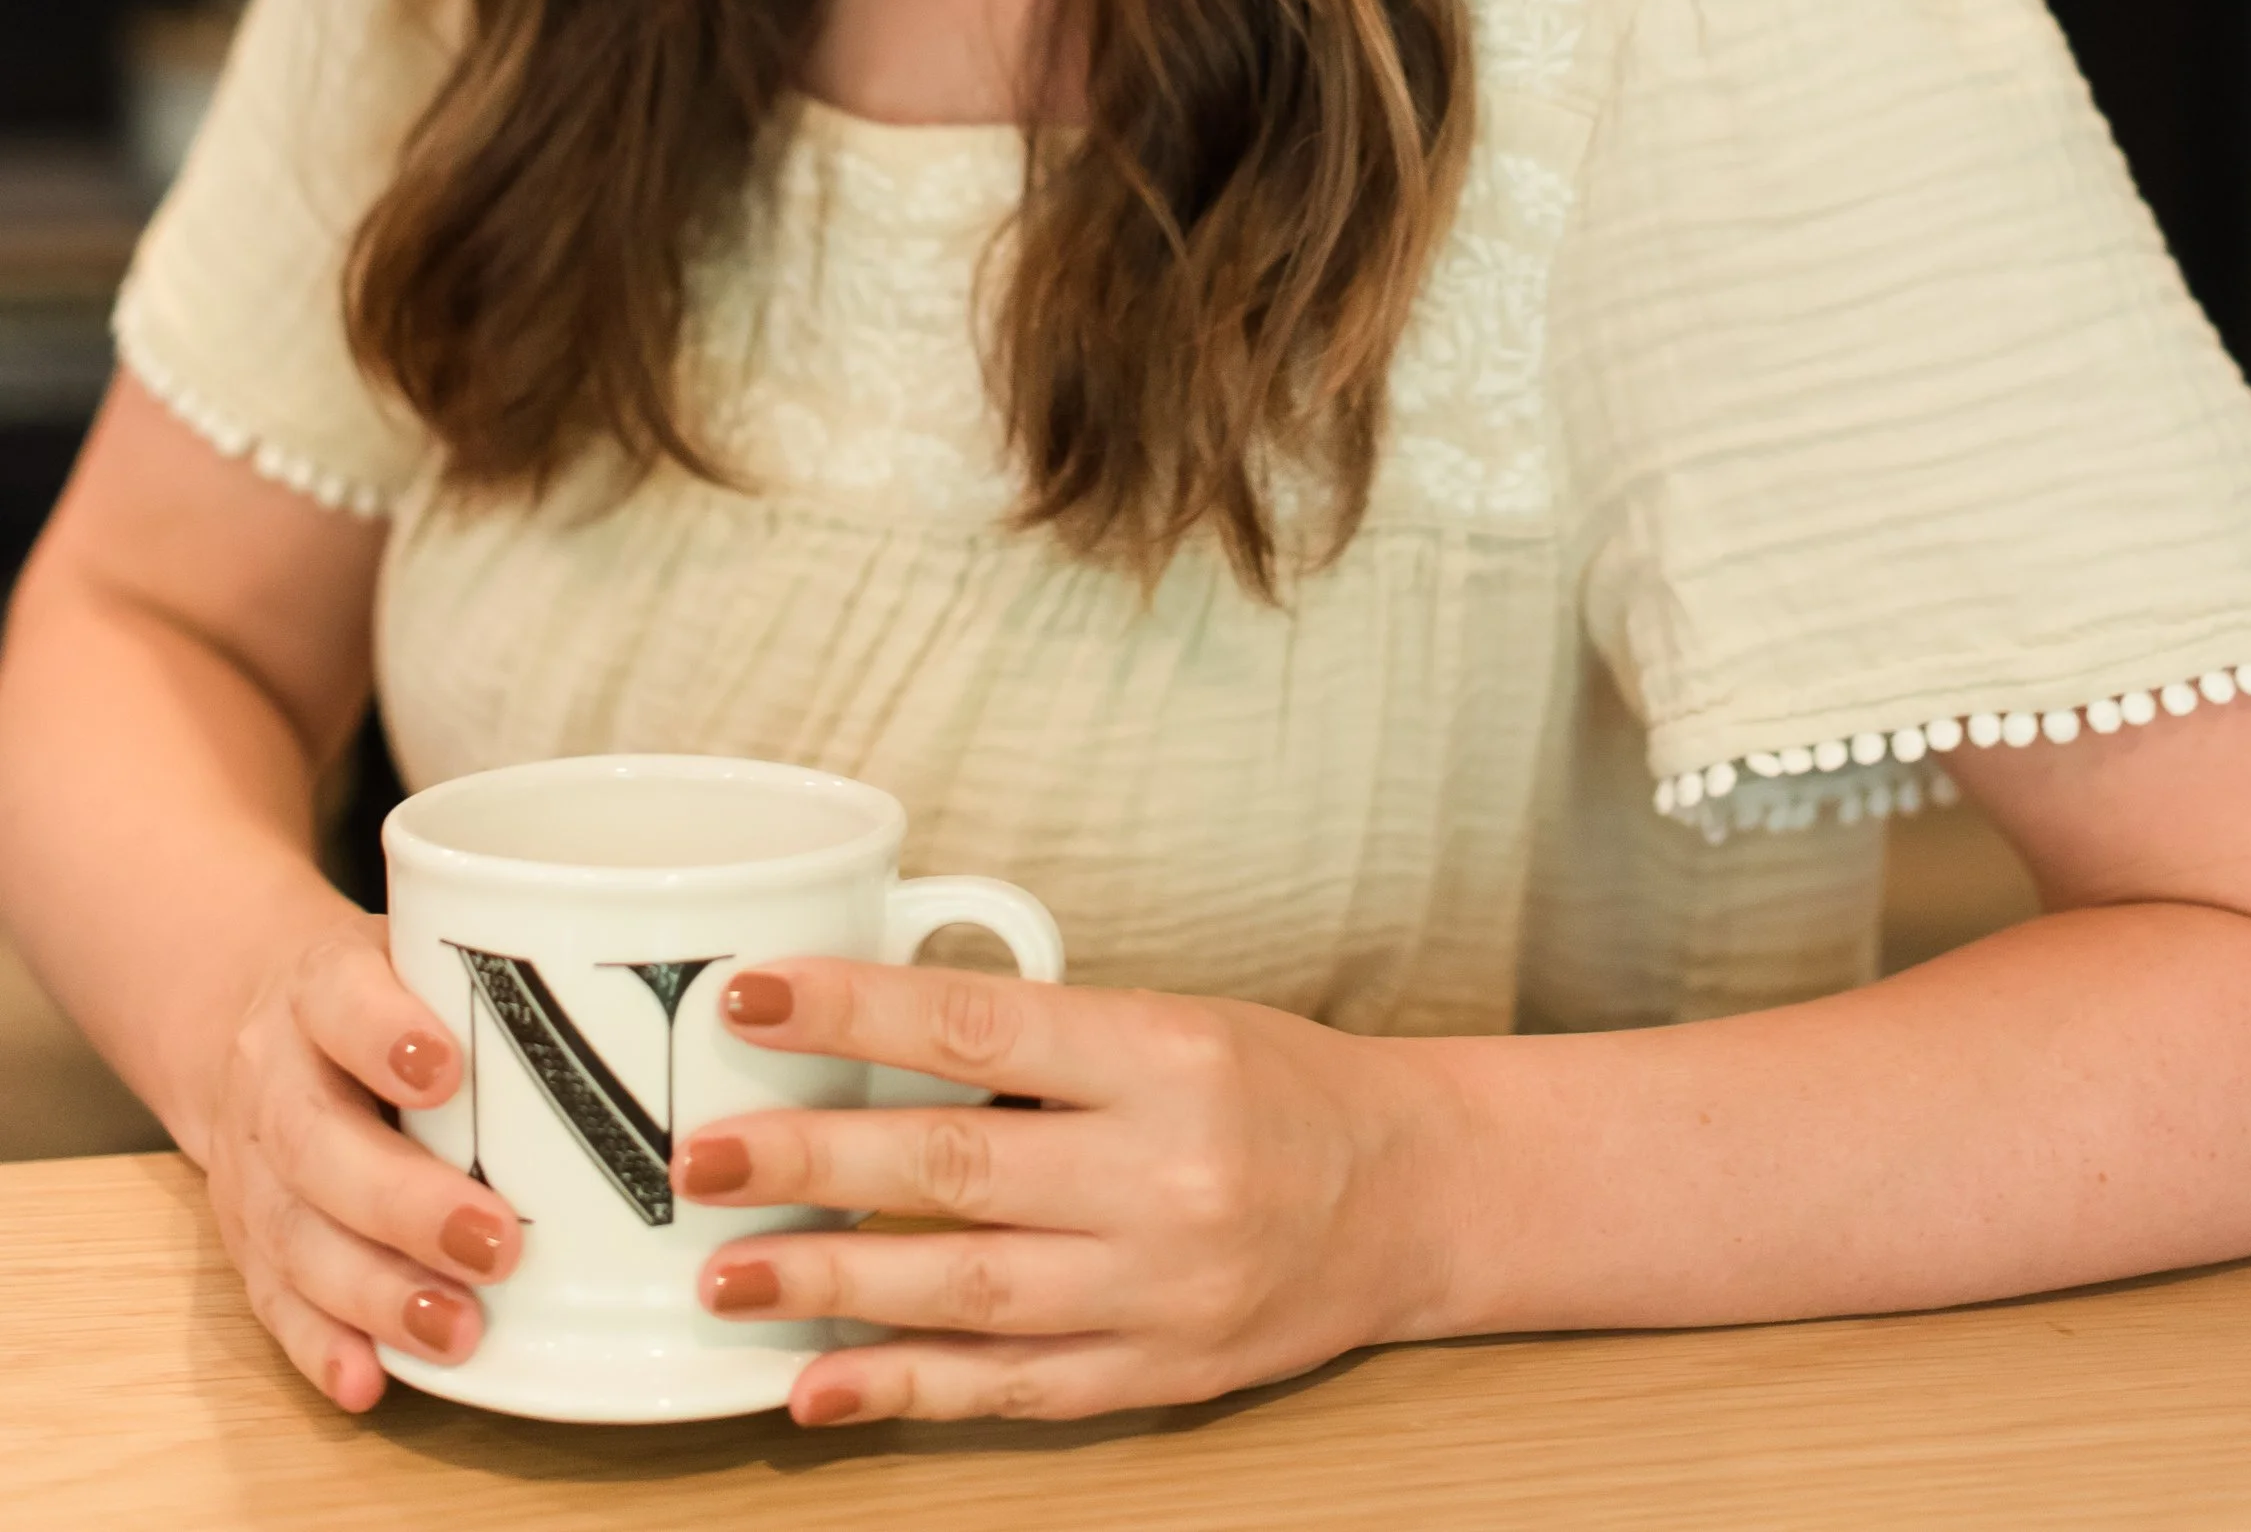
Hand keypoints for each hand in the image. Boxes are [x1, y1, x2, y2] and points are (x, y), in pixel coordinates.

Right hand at [202, 904, 523, 1412]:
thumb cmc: (376, 991)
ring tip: (457, 1329)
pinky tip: (369, 1379)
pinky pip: (273, 1302)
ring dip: (376, 1293)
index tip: (448, 1072)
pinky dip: (320, 1346)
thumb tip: (654, 1016)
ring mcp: (249, 1169)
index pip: (338, 1000)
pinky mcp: (245, 1243)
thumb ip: (496, 974)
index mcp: (316, 988)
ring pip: (297, 1237)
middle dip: (405, 1203)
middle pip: (316, 1143)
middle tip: (496, 1243)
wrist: (241, 1023)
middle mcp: (272, 1078)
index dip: (383, 1036)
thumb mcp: (414, 948)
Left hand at [671, 960, 1461, 1425]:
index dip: (857, 1013)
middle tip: (702, 1157)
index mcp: (1163, 1055)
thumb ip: (1036, 1040)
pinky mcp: (1156, 1377)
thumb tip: (866, 1042)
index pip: (980, 1025)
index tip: (754, 1000)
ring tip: (726, 1272)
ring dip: (830, 1285)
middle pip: (957, 1168)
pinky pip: (1009, 1389)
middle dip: (813, 1163)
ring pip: (965, 1290)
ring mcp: (1159, 1290)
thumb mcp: (1168, 1019)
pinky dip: (905, 1389)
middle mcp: (1164, 1174)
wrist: (1410, 1192)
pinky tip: (818, 1384)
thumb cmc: (1274, 1082)